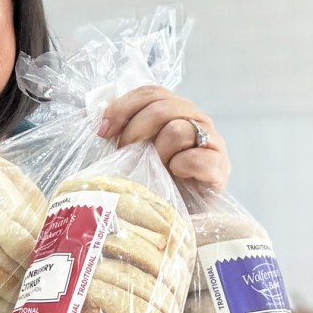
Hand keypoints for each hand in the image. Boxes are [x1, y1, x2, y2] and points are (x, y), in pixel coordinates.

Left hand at [98, 85, 229, 188]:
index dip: (123, 107)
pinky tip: (175, 177)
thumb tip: (93, 117)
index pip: (150, 92)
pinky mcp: (220, 167)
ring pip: (177, 130)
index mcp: (175, 110)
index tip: (104, 131)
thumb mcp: (131, 152)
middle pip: (162, 107)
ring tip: (156, 169)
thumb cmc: (152, 183)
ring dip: (158, 153)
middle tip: (126, 153)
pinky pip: (195, 158)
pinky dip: (179, 168)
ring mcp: (212, 142)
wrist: (175, 220)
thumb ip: (121, 130)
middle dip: (135, 131)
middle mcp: (196, 120)